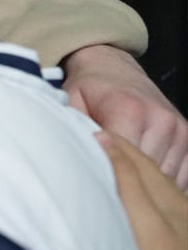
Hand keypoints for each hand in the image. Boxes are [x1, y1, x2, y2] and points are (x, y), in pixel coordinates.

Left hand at [64, 44, 187, 187]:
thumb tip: (76, 158)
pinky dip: (160, 180)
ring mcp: (179, 130)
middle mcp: (161, 120)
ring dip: (144, 182)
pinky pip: (180, 174)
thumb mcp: (72, 104)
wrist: (112, 68)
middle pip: (144, 173)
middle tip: (106, 179)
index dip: (107, 174)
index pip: (123, 161)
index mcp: (130, 111)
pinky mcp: (187, 138)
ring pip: (163, 178)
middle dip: (125, 180)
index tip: (94, 178)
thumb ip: (76, 130)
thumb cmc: (90, 89)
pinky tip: (141, 173)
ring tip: (123, 173)